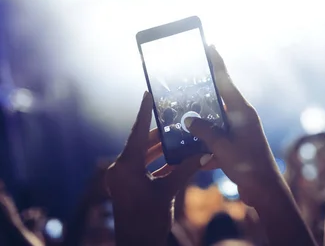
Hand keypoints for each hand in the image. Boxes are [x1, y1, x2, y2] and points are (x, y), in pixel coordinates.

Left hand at [106, 92, 201, 245]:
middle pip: (141, 143)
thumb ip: (185, 170)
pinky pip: (142, 167)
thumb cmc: (148, 221)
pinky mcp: (126, 186)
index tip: (148, 93)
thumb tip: (204, 153)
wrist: (137, 245)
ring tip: (178, 136)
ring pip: (142, 155)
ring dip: (160, 148)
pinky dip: (156, 162)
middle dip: (160, 133)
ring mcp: (121, 178)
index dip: (144, 112)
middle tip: (175, 119)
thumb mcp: (168, 192)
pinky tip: (174, 157)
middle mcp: (120, 169)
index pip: (137, 133)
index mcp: (126, 167)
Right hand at [186, 46, 282, 207]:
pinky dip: (207, 143)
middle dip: (204, 92)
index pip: (226, 81)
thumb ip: (204, 131)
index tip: (210, 45)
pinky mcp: (237, 145)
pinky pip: (218, 137)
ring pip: (216, 119)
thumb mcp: (222, 146)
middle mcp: (242, 116)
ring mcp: (240, 131)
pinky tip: (196, 152)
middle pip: (220, 97)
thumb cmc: (248, 166)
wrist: (265, 190)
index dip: (217, 62)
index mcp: (242, 110)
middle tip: (186, 81)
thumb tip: (188, 119)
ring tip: (183, 115)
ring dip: (203, 121)